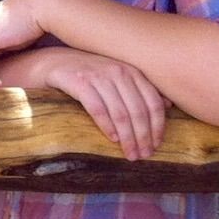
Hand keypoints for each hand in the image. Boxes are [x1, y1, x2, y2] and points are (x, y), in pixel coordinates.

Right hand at [38, 48, 168, 159]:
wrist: (50, 63)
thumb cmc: (86, 74)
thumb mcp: (115, 77)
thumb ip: (139, 88)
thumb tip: (168, 104)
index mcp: (131, 71)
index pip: (153, 102)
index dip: (157, 127)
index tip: (156, 146)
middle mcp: (117, 70)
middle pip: (138, 110)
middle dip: (143, 136)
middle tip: (142, 155)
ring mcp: (97, 75)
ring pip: (121, 112)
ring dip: (127, 137)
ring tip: (129, 154)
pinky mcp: (78, 81)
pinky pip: (98, 108)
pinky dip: (107, 126)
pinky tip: (112, 139)